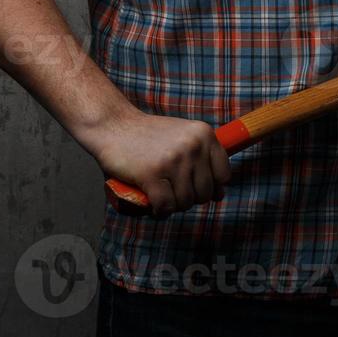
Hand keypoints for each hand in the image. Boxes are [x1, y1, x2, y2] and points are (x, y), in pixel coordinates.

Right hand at [90, 109, 231, 218]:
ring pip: (185, 202)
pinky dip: (159, 211)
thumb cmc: (148, 135)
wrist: (113, 125)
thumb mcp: (183, 136)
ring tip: (162, 194)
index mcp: (204, 134)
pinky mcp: (152, 174)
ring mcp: (173, 160)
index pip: (224, 175)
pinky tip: (153, 204)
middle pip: (204, 193)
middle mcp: (193, 146)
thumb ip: (202, 158)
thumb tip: (220, 195)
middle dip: (189, 198)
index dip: (212, 187)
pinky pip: (165, 207)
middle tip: (172, 190)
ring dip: (173, 205)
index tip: (195, 186)